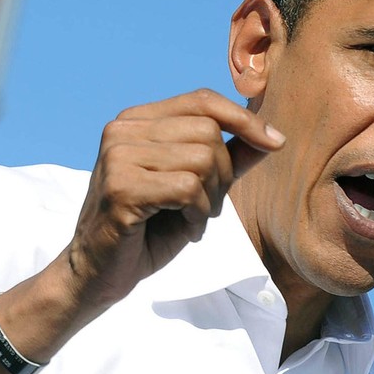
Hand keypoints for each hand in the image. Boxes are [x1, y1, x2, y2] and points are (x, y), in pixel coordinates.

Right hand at [67, 89, 285, 304]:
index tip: (275, 142)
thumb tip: (272, 137)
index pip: (201, 100)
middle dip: (223, 175)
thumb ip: (229, 160)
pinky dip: (198, 215)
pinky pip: (188, 189)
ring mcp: (117, 156)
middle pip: (208, 132)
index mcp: (136, 120)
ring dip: (210, 200)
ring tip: (192, 219)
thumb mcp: (196, 189)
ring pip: (202, 160)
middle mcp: (122, 130)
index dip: (243, 119)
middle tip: (206, 207)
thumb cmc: (147, 230)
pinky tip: (184, 230)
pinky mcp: (121, 188)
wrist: (97, 273)